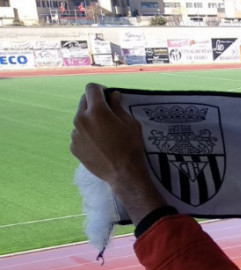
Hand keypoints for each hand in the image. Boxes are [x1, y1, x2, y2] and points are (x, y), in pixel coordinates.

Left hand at [71, 84, 166, 223]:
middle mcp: (81, 119)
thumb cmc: (131, 148)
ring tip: (104, 134)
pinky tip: (99, 145)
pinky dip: (87, 136)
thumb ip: (119, 107)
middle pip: (83, 102)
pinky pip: (78, 135)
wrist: (124, 175)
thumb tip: (113, 96)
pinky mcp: (74, 147)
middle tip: (107, 114)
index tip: (107, 96)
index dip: (100, 89)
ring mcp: (75, 134)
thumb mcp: (131, 124)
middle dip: (94, 104)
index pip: (91, 88)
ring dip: (90, 120)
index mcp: (97, 111)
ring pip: (80, 119)